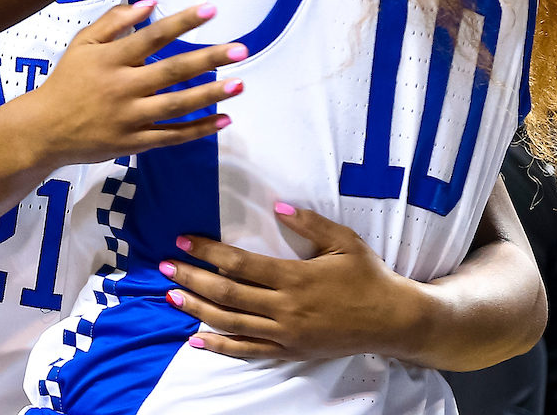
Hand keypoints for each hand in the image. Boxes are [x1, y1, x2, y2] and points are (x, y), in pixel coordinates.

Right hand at [26, 1, 247, 165]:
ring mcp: (129, 118)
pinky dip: (199, 130)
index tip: (211, 9)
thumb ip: (113, 21)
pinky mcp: (133, 143)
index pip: (152, 36)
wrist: (43, 130)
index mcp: (110, 59)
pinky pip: (172, 136)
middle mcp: (122, 87)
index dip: (182, 22)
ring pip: (176, 105)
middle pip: (171, 71)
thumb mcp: (82, 44)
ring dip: (211, 95)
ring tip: (240, 84)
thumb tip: (148, 5)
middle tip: (240, 49)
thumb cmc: (66, 81)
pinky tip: (224, 119)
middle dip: (208, 59)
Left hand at [158, 204, 427, 361]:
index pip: (239, 263)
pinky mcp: (290, 351)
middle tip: (164, 267)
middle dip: (191, 279)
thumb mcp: (344, 241)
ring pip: (231, 323)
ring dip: (197, 310)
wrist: (392, 320)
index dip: (207, 251)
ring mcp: (286, 334)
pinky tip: (197, 339)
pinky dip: (220, 347)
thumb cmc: (368, 276)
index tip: (183, 240)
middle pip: (227, 294)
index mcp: (295, 278)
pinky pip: (248, 351)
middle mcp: (285, 308)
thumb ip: (310, 223)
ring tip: (170, 297)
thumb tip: (278, 205)